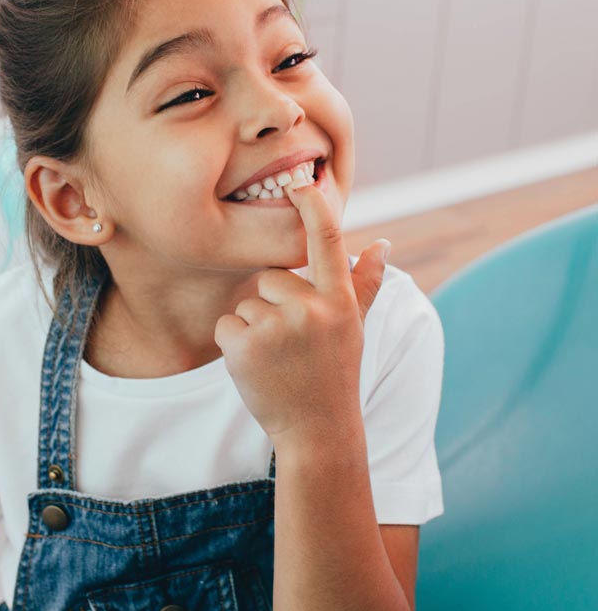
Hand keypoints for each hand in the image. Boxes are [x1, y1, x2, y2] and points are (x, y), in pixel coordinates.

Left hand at [214, 181, 390, 447]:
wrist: (318, 432)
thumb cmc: (335, 373)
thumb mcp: (354, 327)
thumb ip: (363, 284)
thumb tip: (382, 244)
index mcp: (338, 300)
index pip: (326, 240)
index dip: (312, 206)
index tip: (299, 179)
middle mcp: (311, 308)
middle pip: (271, 278)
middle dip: (275, 305)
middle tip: (293, 343)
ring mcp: (277, 327)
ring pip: (248, 303)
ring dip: (255, 328)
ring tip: (279, 359)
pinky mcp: (244, 345)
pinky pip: (227, 324)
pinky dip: (235, 344)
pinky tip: (258, 367)